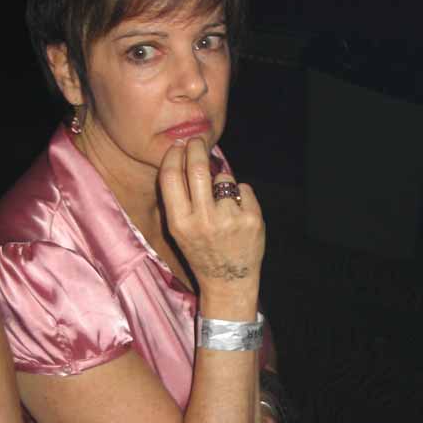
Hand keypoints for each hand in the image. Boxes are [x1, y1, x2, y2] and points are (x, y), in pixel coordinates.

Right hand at [157, 137, 264, 296]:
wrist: (228, 281)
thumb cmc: (201, 250)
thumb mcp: (180, 230)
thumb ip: (179, 198)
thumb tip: (183, 155)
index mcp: (179, 223)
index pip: (171, 176)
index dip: (174, 155)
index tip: (179, 145)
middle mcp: (203, 220)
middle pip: (197, 168)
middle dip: (196, 147)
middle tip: (197, 141)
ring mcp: (229, 219)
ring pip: (224, 178)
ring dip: (223, 182)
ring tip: (223, 205)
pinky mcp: (251, 218)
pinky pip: (244, 188)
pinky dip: (242, 196)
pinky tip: (238, 216)